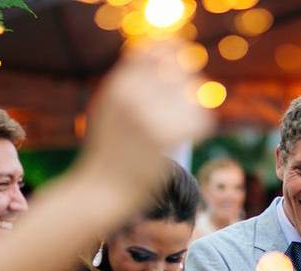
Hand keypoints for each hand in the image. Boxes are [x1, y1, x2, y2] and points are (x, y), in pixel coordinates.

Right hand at [71, 42, 212, 228]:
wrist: (100, 191)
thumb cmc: (108, 152)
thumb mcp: (110, 107)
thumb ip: (131, 82)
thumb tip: (164, 55)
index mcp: (118, 84)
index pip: (155, 50)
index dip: (173, 54)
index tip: (181, 65)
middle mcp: (131, 94)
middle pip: (179, 71)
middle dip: (187, 87)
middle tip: (181, 110)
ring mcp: (147, 114)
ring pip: (192, 95)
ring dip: (193, 110)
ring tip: (181, 127)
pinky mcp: (164, 137)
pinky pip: (200, 119)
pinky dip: (200, 128)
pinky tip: (192, 137)